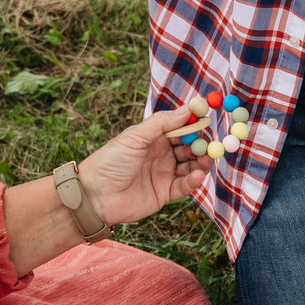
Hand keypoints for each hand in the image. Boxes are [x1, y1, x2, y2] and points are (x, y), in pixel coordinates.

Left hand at [75, 106, 215, 227]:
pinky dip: (194, 180)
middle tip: (209, 144)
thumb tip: (188, 109)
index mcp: (154, 138)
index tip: (207, 118)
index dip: (193, 123)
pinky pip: (185, 185)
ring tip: (205, 160)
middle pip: (190, 147)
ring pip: (191, 166)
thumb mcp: (135, 137)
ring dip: (201, 162)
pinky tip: (197, 175)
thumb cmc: (110, 161)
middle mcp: (162, 154)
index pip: (180, 128)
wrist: (95, 195)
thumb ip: (162, 123)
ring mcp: (165, 173)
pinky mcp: (165, 193)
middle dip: (201, 144)